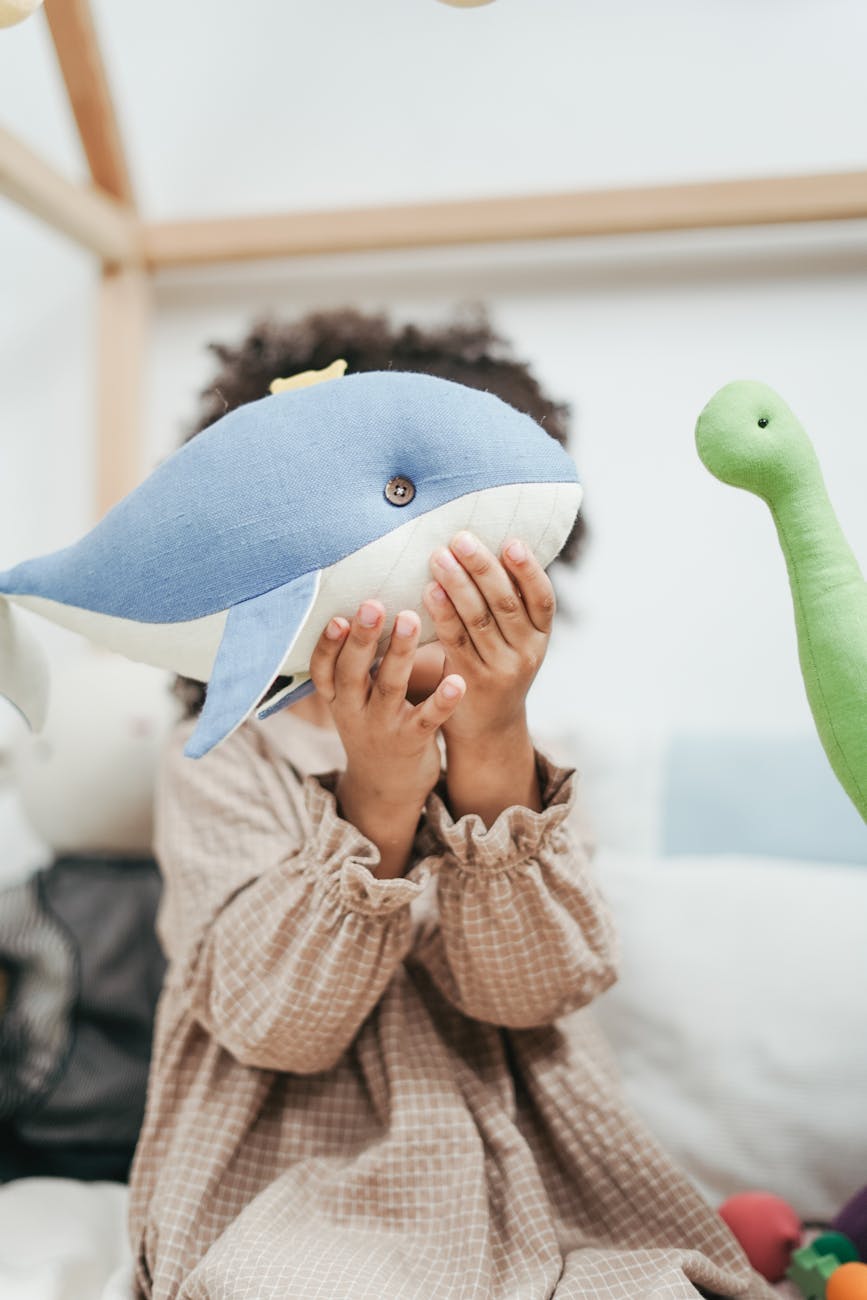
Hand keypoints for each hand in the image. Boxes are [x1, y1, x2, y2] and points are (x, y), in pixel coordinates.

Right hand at [308, 599, 466, 809]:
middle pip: (353, 672)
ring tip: (410, 620)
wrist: (385, 790)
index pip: (323, 670)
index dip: (326, 645)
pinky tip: (457, 681)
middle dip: (363, 639)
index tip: (336, 617)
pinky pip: (427, 719)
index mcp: (337, 698)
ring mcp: (382, 728)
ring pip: (390, 688)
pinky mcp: (412, 742)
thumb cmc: (372, 727)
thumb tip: (365, 606)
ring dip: (399, 654)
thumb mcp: (352, 700)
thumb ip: (355, 664)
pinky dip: (441, 700)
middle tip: (373, 604)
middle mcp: (354, 712)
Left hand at [421, 532, 554, 746]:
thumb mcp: (515, 639)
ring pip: (479, 619)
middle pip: (506, 603)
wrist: (489, 729)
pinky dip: (443, 614)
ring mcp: (501, 669)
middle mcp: (527, 652)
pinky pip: (456, 642)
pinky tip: (429, 591)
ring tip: (439, 557)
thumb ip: (508, 603)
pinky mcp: (472, 682)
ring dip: (458, 584)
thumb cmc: (496, 667)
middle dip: (482, 567)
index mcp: (540, 635)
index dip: (529, 570)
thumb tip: (486, 548)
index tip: (511, 542)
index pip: (542, 598)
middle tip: (460, 539)